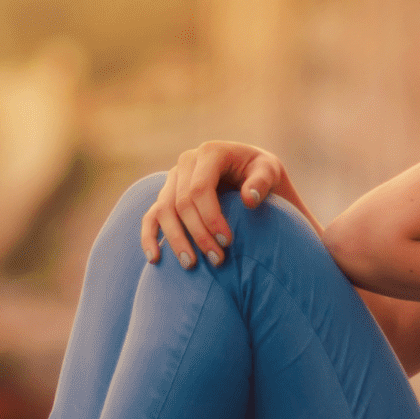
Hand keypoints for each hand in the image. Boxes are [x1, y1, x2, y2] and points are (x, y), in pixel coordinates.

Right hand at [140, 141, 287, 267]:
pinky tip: (155, 258)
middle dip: (198, 234)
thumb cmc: (261, 174)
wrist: (250, 175)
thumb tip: (249, 199)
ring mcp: (173, 179)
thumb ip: (262, 182)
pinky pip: (151, 217)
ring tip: (191, 265)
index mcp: (210, 153)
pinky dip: (149, 237)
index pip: (200, 188)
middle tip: (217, 260)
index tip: (228, 242)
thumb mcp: (270, 172)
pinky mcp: (165, 196)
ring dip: (175, 240)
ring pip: (163, 211)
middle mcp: (186, 162)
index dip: (211, 217)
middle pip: (181, 203)